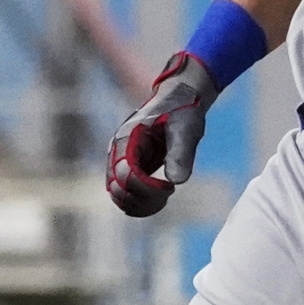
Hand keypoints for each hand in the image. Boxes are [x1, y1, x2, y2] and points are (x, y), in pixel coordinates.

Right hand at [105, 52, 218, 217]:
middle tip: (169, 192)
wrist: (179, 99)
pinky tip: (161, 197)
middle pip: (117, 190)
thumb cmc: (182, 110)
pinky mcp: (129, 170)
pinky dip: (141, 202)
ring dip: (141, 204)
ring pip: (119, 196)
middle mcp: (117, 152)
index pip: (125, 175)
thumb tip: (177, 181)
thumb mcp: (186, 127)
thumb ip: (181, 152)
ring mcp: (121, 162)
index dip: (146, 188)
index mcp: (126, 138)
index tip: (170, 187)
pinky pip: (126, 194)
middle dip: (143, 199)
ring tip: (165, 195)